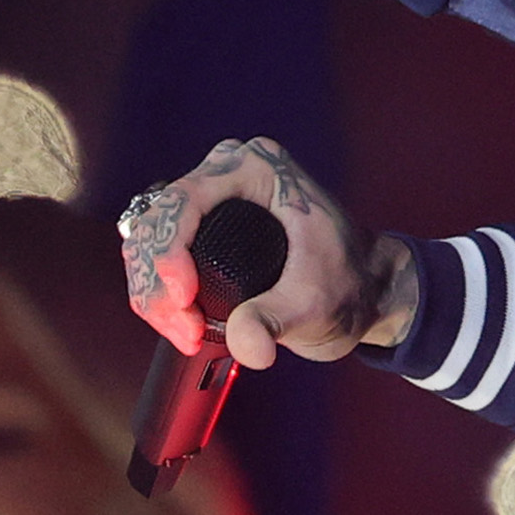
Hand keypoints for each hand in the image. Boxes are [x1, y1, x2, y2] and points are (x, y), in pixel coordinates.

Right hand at [119, 138, 416, 366]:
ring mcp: (213, 199)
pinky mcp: (205, 228)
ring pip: (148, 241)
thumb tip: (246, 346)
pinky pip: (159, 255)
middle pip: (157, 222)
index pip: (184, 200)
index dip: (171, 253)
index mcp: (257, 168)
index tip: (185, 300)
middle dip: (159, 283)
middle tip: (187, 330)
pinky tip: (179, 323)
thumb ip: (276, 320)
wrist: (365, 292)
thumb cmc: (349, 284)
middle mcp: (227, 173)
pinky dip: (159, 291)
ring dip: (153, 292)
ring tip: (186, 334)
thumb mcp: (315, 304)